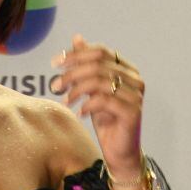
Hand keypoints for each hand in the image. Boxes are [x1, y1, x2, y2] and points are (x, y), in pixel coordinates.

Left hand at [50, 32, 143, 178]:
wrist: (119, 152)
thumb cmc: (106, 121)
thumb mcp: (91, 90)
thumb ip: (86, 65)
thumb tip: (77, 37)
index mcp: (127, 69)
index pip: (100, 52)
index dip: (76, 54)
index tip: (54, 62)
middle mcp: (135, 78)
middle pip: (98, 65)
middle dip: (72, 72)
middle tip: (55, 85)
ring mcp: (135, 95)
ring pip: (100, 82)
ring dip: (77, 90)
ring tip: (65, 101)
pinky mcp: (132, 112)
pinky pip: (104, 101)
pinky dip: (87, 105)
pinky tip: (79, 113)